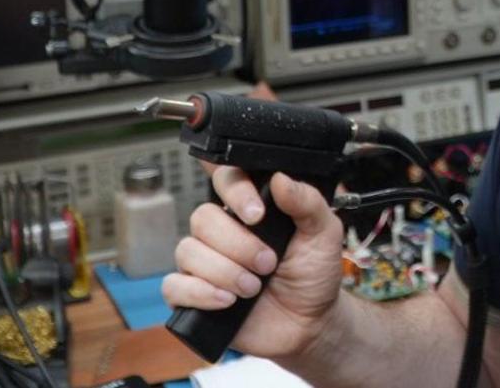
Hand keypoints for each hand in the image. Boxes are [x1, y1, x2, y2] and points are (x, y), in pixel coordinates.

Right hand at [161, 82, 347, 358]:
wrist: (309, 323)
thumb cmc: (314, 273)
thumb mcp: (324, 233)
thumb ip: (307, 202)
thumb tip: (281, 178)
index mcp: (250, 208)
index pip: (225, 178)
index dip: (233, 188)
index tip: (256, 213)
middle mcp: (222, 229)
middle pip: (203, 217)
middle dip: (239, 243)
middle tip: (269, 263)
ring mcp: (204, 261)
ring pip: (188, 250)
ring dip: (225, 271)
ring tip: (254, 287)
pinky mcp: (193, 294)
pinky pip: (175, 285)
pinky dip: (201, 293)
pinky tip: (228, 301)